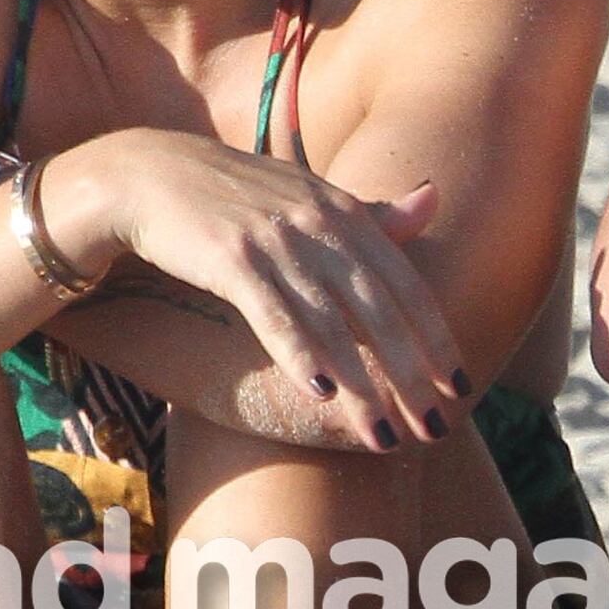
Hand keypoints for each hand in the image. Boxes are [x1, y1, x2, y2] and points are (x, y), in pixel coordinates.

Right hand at [62, 129, 465, 448]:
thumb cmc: (237, 194)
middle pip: (379, 309)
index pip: (406, 282)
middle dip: (411, 373)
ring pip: (333, 322)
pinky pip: (274, 313)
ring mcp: (276, 239)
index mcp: (345, 210)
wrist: (149, 175)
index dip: (435, 336)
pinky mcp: (231, 258)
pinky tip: (321, 394)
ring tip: (384, 433)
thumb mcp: (310, 195)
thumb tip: (436, 197)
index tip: (459, 385)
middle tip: (435, 426)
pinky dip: (299, 353)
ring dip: (362, 383)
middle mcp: (318, 221)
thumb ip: (372, 211)